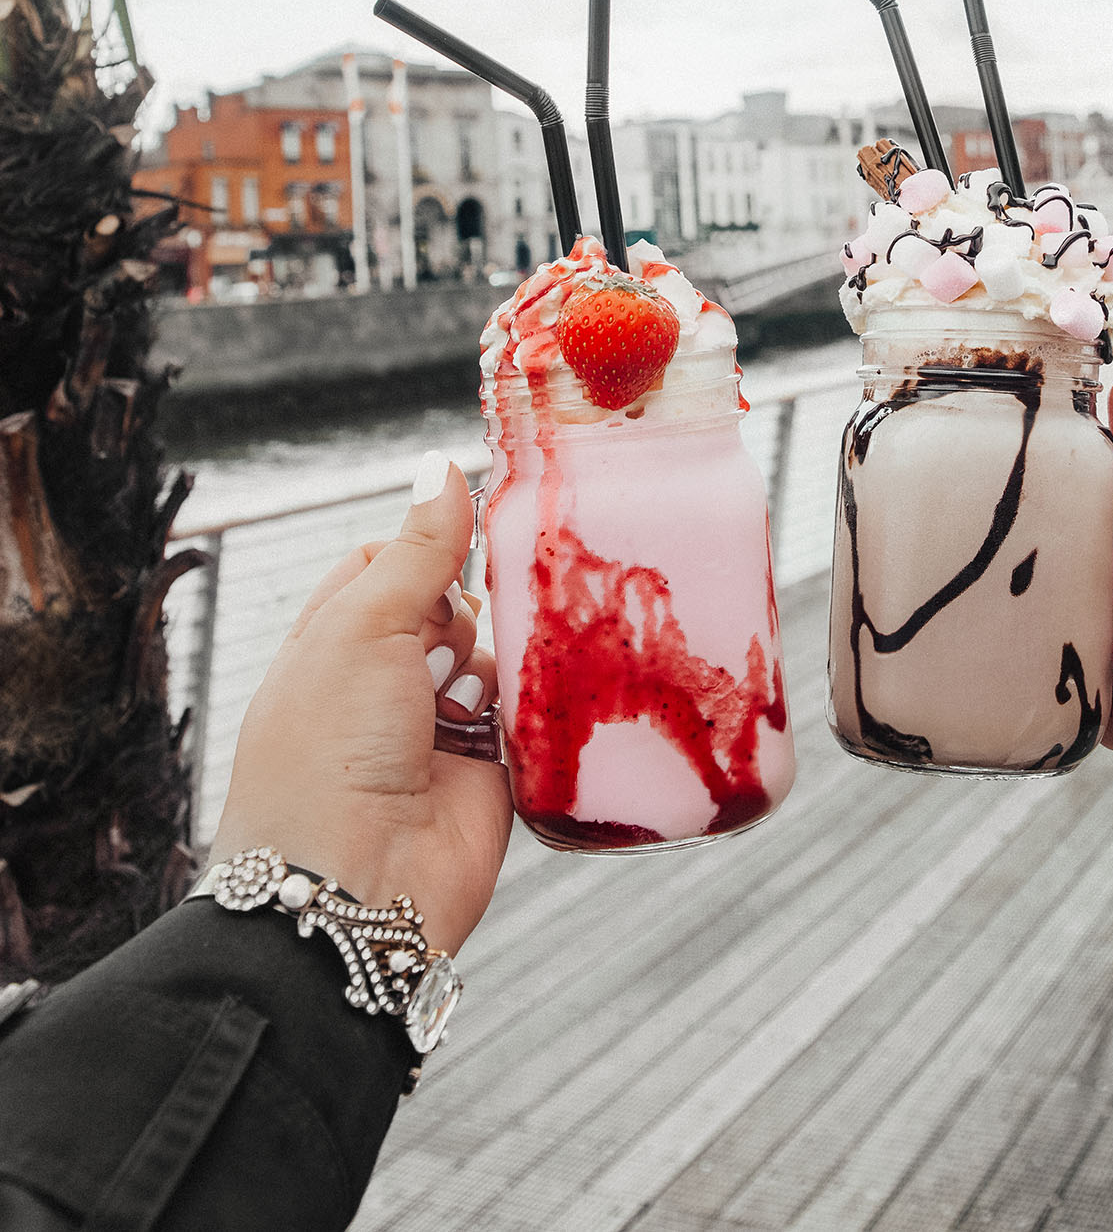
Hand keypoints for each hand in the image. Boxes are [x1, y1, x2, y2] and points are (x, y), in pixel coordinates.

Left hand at [211, 455, 511, 954]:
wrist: (352, 890)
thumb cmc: (326, 756)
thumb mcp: (364, 626)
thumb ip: (417, 549)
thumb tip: (440, 467)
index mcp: (332, 645)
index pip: (383, 567)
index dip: (424, 548)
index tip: (465, 534)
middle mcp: (383, 688)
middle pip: (449, 611)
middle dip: (474, 602)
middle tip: (488, 603)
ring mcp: (437, 735)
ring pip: (495, 662)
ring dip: (506, 657)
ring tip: (508, 662)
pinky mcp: (490, 778)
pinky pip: (528, 722)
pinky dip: (537, 708)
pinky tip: (541, 696)